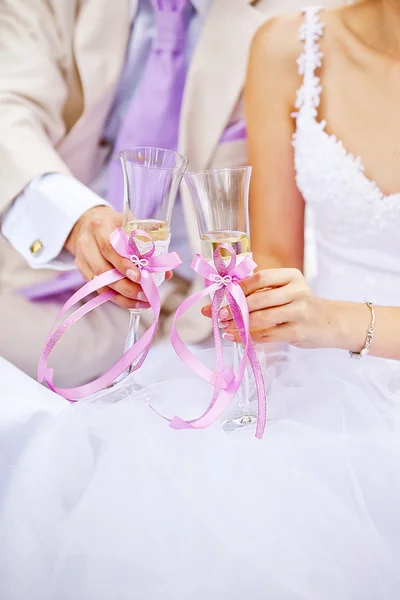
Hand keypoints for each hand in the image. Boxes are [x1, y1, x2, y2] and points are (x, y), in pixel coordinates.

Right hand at [65, 206, 171, 309]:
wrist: (89, 222)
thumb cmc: (116, 224)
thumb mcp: (132, 225)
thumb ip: (148, 246)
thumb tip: (166, 272)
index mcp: (100, 225)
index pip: (109, 247)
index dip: (123, 264)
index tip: (138, 276)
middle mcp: (87, 242)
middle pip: (103, 270)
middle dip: (125, 285)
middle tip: (145, 293)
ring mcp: (82, 257)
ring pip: (100, 283)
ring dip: (122, 296)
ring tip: (142, 301)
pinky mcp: (82, 270)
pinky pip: (98, 289)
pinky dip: (116, 298)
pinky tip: (131, 302)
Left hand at [201, 268, 339, 347]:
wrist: (331, 322)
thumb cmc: (301, 305)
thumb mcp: (288, 290)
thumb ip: (263, 291)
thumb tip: (227, 295)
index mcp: (292, 276)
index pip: (261, 278)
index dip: (240, 287)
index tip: (224, 295)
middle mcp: (297, 291)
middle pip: (258, 299)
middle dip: (235, 307)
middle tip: (218, 314)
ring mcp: (299, 312)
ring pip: (261, 318)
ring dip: (238, 323)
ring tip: (224, 326)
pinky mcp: (298, 331)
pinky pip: (267, 335)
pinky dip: (247, 337)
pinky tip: (235, 336)